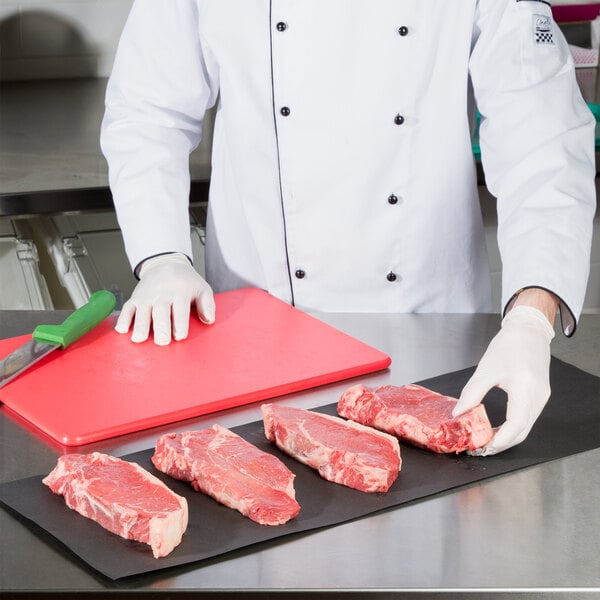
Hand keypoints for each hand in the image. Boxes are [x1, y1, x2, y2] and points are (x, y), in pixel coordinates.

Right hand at [115, 253, 214, 344]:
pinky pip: (128, 308)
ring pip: (142, 311)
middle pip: (161, 312)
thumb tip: (209, 320)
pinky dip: (123, 318)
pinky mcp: (135, 298)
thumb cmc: (186, 282)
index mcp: (180, 292)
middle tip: (161, 342)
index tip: (180, 336)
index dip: (180, 324)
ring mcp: (147, 296)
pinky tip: (121, 330)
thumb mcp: (202, 289)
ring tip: (138, 339)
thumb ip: (208, 304)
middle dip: (161, 327)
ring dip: (140, 325)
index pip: (180, 310)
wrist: (166, 264)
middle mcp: (162, 294)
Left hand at [453, 305, 554, 454]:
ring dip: (507, 436)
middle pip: (522, 431)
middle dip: (502, 443)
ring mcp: (542, 398)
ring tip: (486, 439)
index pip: (515, 425)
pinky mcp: (541, 396)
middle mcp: (538, 397)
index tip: (482, 447)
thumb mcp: (485, 370)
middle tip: (481, 448)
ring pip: (526, 427)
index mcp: (526, 389)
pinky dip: (513, 427)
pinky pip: (527, 418)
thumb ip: (472, 393)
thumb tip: (459, 414)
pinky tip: (498, 427)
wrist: (528, 331)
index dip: (499, 440)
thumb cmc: (508, 346)